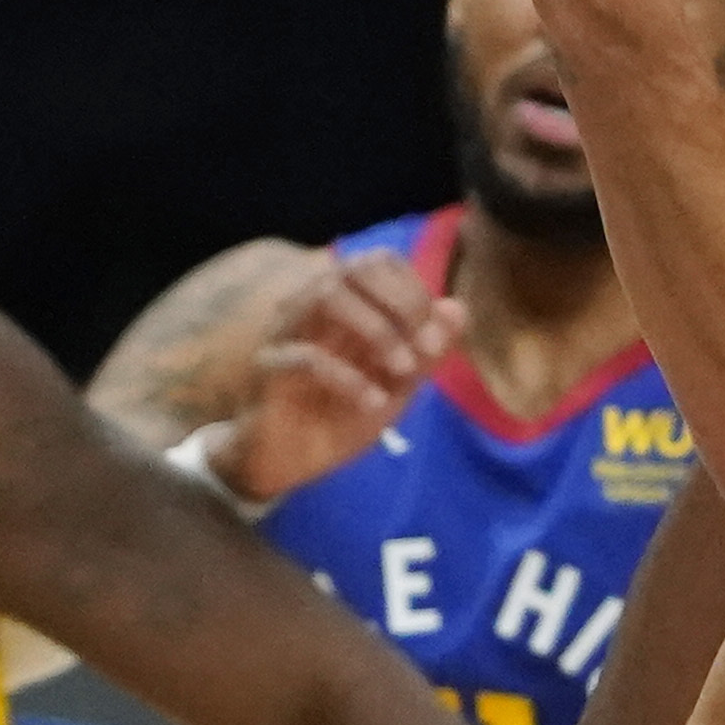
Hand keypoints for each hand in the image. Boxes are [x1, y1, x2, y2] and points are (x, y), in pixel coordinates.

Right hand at [202, 248, 461, 504]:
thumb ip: (426, 350)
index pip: (377, 262)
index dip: (414, 291)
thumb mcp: (397, 386)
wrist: (289, 463)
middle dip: (401, 303)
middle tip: (426, 349)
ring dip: (377, 329)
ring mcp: (285, 332)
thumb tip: (457, 308)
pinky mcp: (268, 369)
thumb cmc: (340, 416)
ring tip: (404, 370)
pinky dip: (349, 378)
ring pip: (326, 296)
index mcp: (342, 302)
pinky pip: (306, 357)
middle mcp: (310, 305)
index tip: (435, 338)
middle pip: (353, 268)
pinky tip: (374, 402)